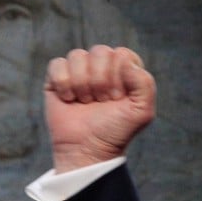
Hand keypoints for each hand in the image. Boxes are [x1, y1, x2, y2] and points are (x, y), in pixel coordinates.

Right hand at [44, 45, 155, 172]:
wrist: (86, 149)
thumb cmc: (115, 131)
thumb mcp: (141, 112)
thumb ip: (144, 83)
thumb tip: (125, 61)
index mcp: (124, 69)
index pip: (121, 54)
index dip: (119, 77)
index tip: (117, 99)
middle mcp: (101, 66)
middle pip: (99, 51)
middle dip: (100, 81)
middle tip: (101, 101)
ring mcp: (78, 70)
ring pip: (77, 55)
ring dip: (81, 84)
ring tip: (84, 102)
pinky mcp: (56, 77)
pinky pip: (57, 64)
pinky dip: (63, 84)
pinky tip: (68, 99)